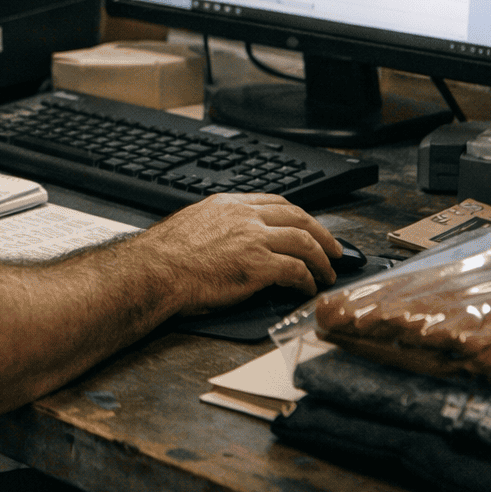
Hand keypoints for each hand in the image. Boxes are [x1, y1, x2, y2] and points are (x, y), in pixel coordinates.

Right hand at [134, 193, 344, 312]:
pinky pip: (295, 271)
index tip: (309, 226)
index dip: (299, 215)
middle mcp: (245, 217)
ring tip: (327, 273)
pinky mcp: (258, 266)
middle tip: (334, 249)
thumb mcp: (193, 224)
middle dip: (322, 234)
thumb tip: (229, 237)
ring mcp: (253, 239)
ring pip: (304, 242)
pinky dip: (306, 280)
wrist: (156, 271)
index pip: (276, 202)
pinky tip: (307, 288)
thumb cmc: (165, 256)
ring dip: (321, 259)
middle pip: (299, 218)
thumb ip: (218, 225)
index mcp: (229, 204)